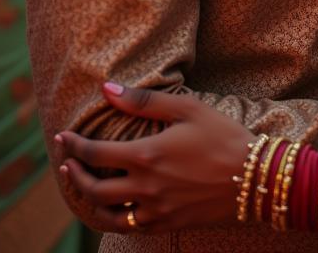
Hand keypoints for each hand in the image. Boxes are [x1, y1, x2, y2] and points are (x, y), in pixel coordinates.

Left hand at [56, 83, 253, 233]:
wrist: (255, 178)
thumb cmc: (223, 136)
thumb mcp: (188, 109)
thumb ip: (144, 101)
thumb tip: (107, 89)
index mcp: (146, 156)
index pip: (95, 154)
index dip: (73, 146)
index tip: (62, 138)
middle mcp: (145, 187)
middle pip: (93, 188)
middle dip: (73, 174)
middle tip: (66, 162)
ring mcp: (155, 210)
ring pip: (106, 214)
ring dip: (88, 200)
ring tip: (83, 186)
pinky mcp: (167, 225)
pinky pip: (129, 228)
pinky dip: (113, 218)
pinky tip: (113, 207)